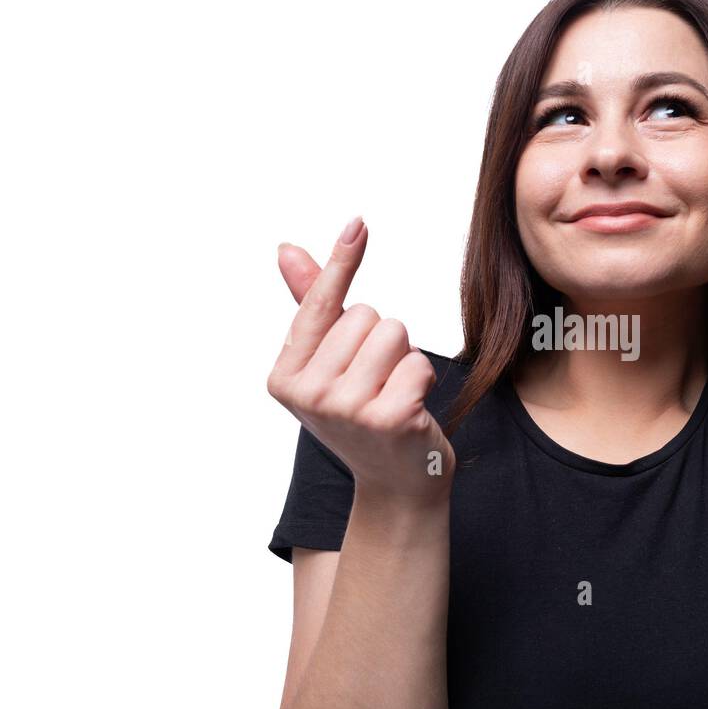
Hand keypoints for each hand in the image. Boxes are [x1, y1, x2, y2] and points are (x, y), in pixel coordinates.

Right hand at [266, 217, 455, 504]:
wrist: (395, 484)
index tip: (359, 223)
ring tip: (392, 393)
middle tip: (375, 383)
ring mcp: (346, 409)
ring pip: (395, 333)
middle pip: (367, 315)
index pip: (318, 304)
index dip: (342, 263)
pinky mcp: (388, 418)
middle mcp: (308, 394)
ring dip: (404, 358)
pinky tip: (411, 409)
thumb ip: (311, 306)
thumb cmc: (363, 415)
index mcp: (285, 376)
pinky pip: (419, 362)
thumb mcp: (329, 365)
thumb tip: (287, 249)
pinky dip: (422, 378)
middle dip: (381, 340)